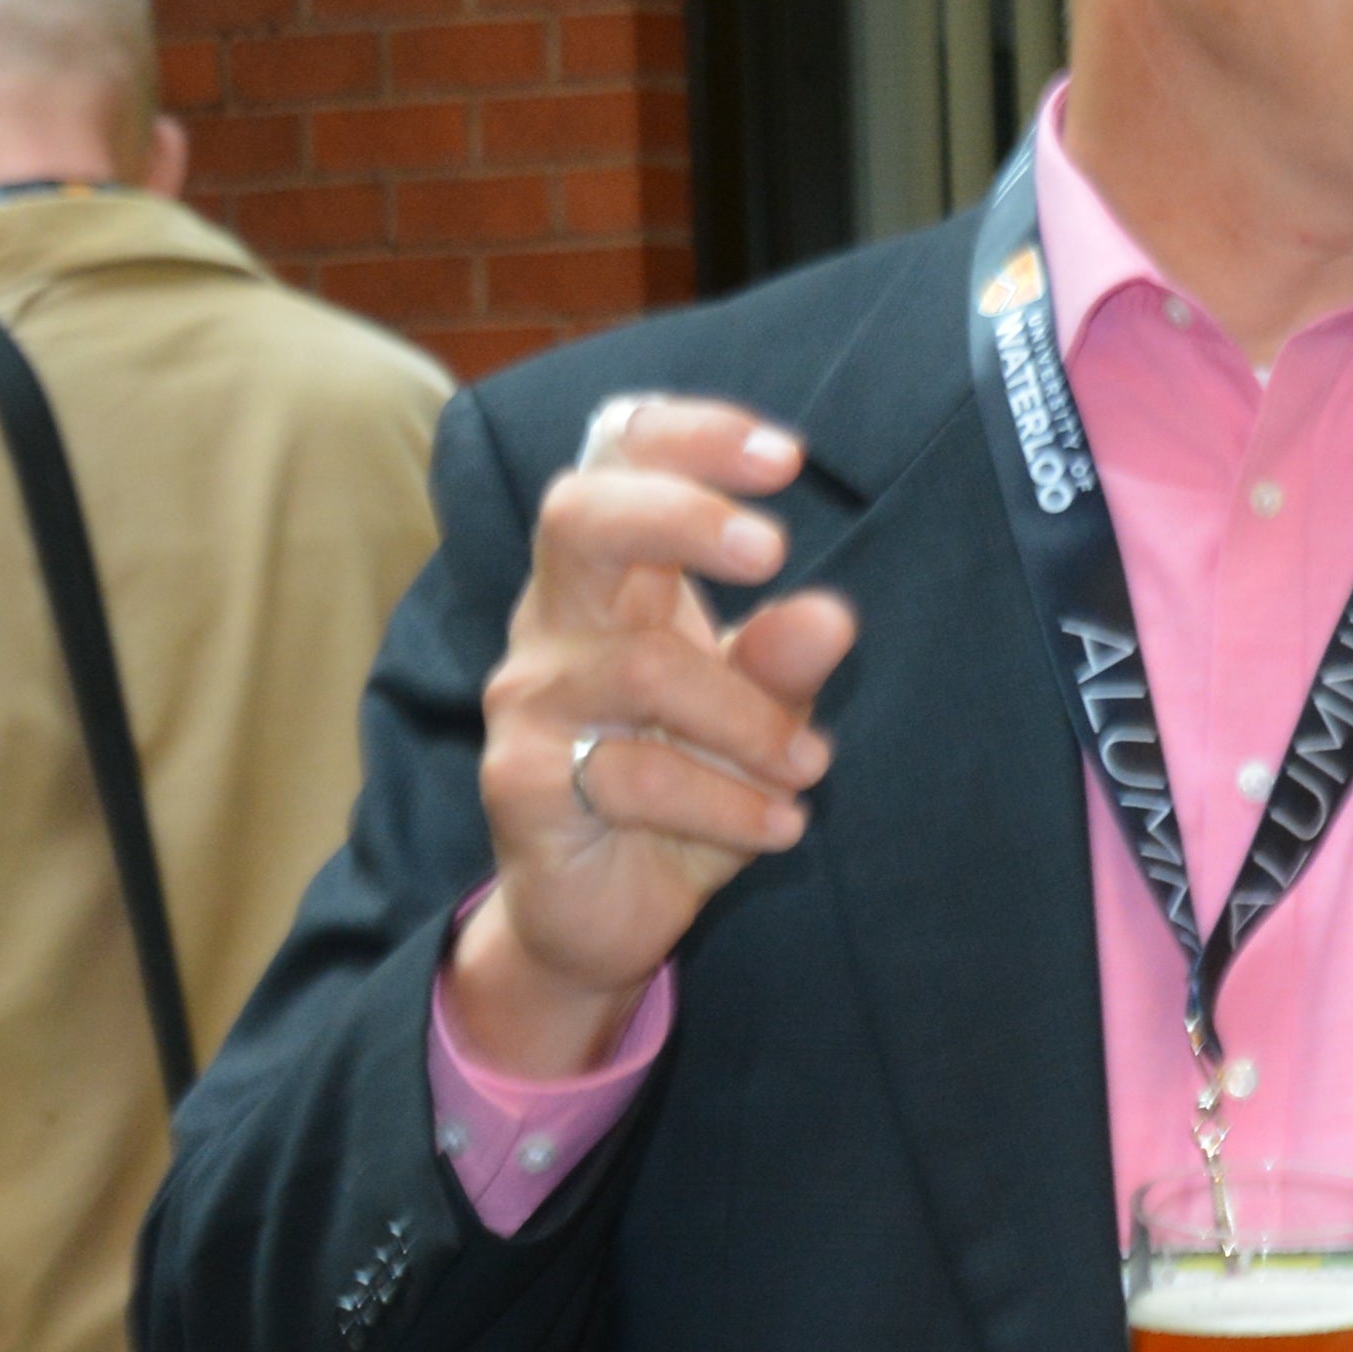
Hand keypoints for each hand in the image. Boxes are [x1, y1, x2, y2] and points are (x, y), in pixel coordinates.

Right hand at [450, 393, 859, 1077]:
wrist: (600, 915)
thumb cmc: (681, 795)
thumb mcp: (755, 726)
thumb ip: (783, 667)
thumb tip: (831, 614)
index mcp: (611, 584)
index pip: (616, 462)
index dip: (687, 436)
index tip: (786, 456)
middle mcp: (556, 625)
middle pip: (579, 516)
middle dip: (683, 514)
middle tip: (775, 549)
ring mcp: (529, 701)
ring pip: (643, 668)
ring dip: (750, 720)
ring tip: (811, 767)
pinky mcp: (521, 782)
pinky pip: (637, 775)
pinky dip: (730, 802)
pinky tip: (780, 828)